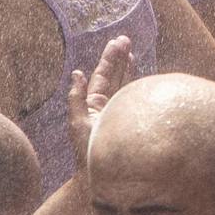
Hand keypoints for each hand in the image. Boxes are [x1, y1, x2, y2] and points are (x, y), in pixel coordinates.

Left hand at [64, 33, 135, 166]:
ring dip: (127, 68)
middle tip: (125, 39)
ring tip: (131, 51)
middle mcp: (107, 106)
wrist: (105, 175)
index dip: (109, 59)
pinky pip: (134, 98)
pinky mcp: (132, 120)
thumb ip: (77, 98)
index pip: (102, 76)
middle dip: (119, 58)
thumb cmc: (90, 153)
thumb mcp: (78, 124)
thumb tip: (77, 73)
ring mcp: (120, 112)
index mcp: (93, 104)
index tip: (117, 43)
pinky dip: (136, 85)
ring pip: (125, 85)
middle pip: (114, 76)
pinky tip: (138, 74)